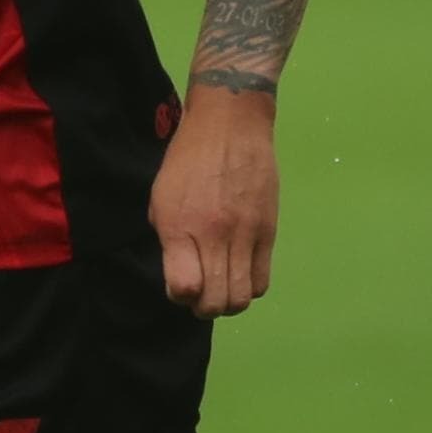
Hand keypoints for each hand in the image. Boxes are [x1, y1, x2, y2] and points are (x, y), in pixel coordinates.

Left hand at [149, 84, 278, 315]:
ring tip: (221, 285)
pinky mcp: (269, 231)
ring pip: (243, 297)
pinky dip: (250, 286)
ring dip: (229, 301)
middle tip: (200, 293)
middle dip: (204, 307)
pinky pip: (263, 279)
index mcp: (180, 226)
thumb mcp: (161, 198)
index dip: (179, 296)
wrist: (231, 125)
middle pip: (216, 301)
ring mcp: (245, 234)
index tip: (179, 284)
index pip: (184, 288)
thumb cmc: (186, 159)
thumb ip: (169, 240)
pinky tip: (240, 271)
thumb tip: (181, 277)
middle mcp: (214, 235)